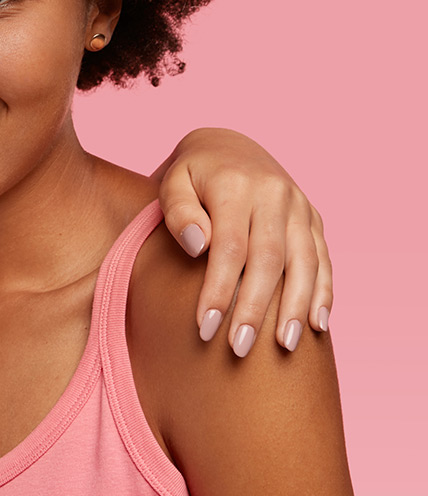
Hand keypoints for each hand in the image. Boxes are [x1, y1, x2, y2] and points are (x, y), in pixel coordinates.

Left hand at [154, 128, 331, 356]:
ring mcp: (298, 204)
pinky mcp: (312, 217)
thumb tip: (198, 247)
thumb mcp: (171, 183)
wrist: (225, 147)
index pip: (230, 247)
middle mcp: (274, 192)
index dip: (220, 290)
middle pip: (269, 260)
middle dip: (256, 308)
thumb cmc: (190, 175)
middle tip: (239, 348)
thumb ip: (178, 212)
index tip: (205, 327)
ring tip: (285, 346)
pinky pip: (323, 257)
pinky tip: (317, 325)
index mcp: (235, 184)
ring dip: (296, 307)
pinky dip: (323, 292)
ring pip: (304, 261)